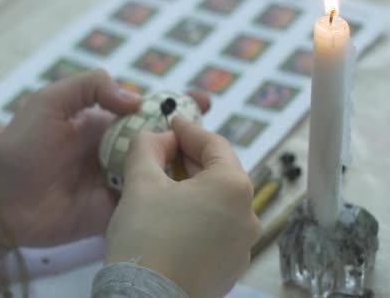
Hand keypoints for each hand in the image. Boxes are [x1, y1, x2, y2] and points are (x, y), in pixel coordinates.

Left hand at [0, 70, 209, 246]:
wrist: (0, 203)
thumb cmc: (20, 149)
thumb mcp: (48, 103)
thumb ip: (89, 87)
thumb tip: (135, 99)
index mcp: (102, 123)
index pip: (146, 109)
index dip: (174, 102)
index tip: (204, 99)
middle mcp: (115, 151)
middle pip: (161, 140)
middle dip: (189, 135)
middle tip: (214, 135)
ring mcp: (117, 182)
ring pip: (160, 171)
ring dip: (183, 166)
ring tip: (209, 164)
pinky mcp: (115, 210)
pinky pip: (147, 202)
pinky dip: (167, 198)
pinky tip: (190, 195)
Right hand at [104, 117, 260, 297]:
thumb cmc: (146, 235)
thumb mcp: (141, 182)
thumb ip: (147, 147)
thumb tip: (157, 136)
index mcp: (233, 187)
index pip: (214, 145)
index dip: (190, 130)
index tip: (172, 121)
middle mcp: (249, 214)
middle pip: (220, 173)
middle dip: (191, 160)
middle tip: (164, 151)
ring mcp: (244, 245)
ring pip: (219, 203)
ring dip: (195, 189)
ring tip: (167, 185)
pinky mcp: (232, 267)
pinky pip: (218, 229)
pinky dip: (200, 216)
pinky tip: (175, 219)